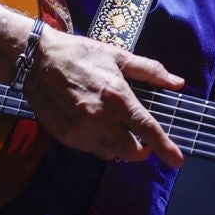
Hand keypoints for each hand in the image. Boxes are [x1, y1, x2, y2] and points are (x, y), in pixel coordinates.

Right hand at [23, 27, 185, 166]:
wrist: (37, 59)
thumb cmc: (79, 54)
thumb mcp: (117, 56)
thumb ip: (150, 71)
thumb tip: (178, 83)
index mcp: (117, 97)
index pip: (147, 129)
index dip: (165, 148)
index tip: (178, 161)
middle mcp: (100, 119)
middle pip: (131, 151)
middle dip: (141, 149)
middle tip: (142, 139)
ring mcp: (81, 130)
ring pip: (110, 154)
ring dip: (119, 147)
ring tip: (117, 130)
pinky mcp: (65, 136)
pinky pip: (90, 150)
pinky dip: (99, 143)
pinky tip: (96, 127)